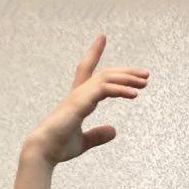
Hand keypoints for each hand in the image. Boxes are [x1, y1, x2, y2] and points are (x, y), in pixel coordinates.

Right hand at [24, 34, 148, 165]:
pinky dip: (120, 90)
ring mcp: (79, 96)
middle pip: (104, 73)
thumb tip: (114, 131)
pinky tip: (134, 94)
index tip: (102, 38)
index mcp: (78, 100)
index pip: (86, 70)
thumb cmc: (58, 146)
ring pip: (106, 78)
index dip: (94, 53)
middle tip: (145, 74)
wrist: (43, 151)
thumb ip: (97, 135)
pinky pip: (104, 89)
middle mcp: (78, 93)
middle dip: (125, 72)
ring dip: (127, 78)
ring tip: (144, 82)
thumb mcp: (83, 142)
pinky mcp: (80, 102)